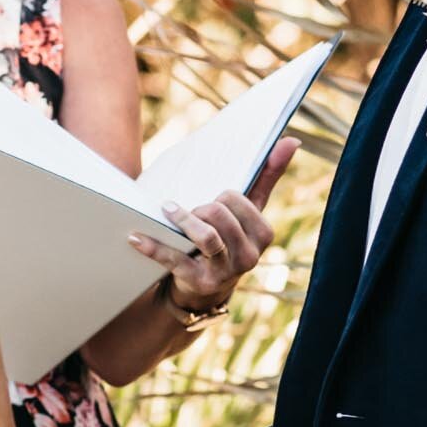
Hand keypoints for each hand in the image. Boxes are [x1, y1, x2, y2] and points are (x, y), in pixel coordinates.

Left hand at [128, 136, 297, 310]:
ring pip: (204, 236)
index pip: (238, 199)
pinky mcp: (197, 283)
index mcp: (263, 234)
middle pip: (218, 214)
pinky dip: (153, 246)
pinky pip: (173, 260)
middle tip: (190, 210)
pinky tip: (135, 237)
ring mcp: (224, 272)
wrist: (205, 286)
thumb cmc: (229, 237)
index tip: (212, 199)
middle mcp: (249, 256)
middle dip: (200, 207)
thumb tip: (291, 140)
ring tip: (168, 210)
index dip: (220, 196)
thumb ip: (268, 176)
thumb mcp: (249, 210)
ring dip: (182, 219)